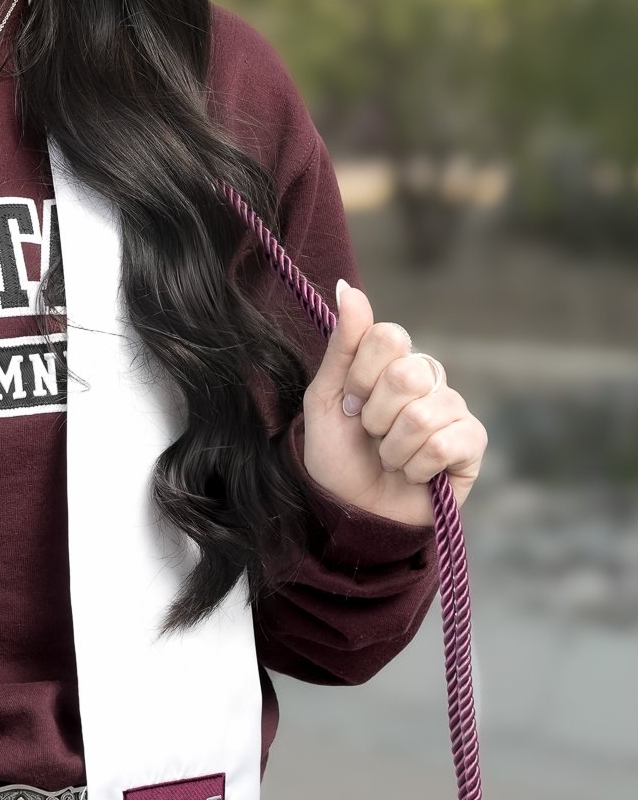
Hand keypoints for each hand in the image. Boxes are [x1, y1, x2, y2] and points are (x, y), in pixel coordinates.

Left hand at [298, 280, 486, 527]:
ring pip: (422, 415)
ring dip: (392, 449)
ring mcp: (454, 409)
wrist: (350, 512)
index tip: (349, 403)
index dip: (361, 375)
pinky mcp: (472, 445)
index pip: (389, 336)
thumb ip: (341, 344)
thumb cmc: (337, 456)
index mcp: (393, 361)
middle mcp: (429, 378)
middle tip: (371, 434)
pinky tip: (415, 475)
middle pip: (408, 373)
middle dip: (376, 416)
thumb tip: (347, 287)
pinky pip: (444, 444)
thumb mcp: (326, 398)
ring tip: (390, 459)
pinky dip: (416, 467)